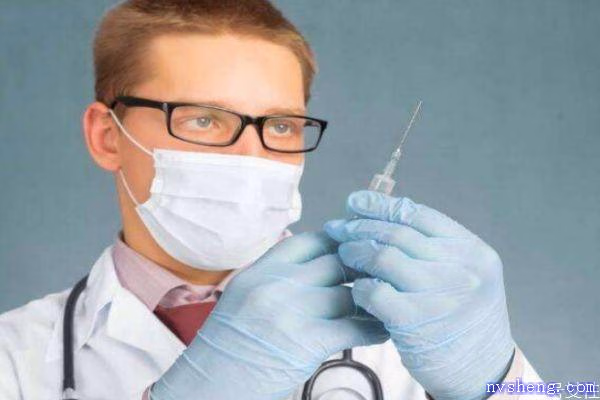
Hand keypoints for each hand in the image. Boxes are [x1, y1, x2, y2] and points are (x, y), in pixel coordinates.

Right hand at [149, 231, 388, 399]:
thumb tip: (321, 263)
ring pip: (349, 293)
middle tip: (385, 274)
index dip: (341, 243)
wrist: (207, 385)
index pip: (313, 240)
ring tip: (389, 304)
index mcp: (261, 269)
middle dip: (364, 268)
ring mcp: (290, 311)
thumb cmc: (228, 344)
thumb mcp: (245, 295)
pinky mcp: (305, 342)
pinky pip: (353, 328)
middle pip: (336, 261)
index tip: (359, 250)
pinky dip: (374, 329)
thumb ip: (279, 276)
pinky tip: (382, 331)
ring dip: (374, 300)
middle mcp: (275, 283)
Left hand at [324, 191, 514, 399]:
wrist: (481, 371)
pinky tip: (356, 288)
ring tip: (343, 253)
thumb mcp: (463, 275)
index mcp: (473, 251)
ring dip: (355, 252)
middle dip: (360, 226)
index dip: (381, 205)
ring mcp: (440, 295)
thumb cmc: (462, 318)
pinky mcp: (416, 322)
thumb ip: (432, 248)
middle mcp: (461, 270)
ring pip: (383, 257)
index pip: (419, 215)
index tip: (355, 202)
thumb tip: (378, 217)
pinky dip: (360, 286)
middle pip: (397, 233)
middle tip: (337, 227)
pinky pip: (374, 291)